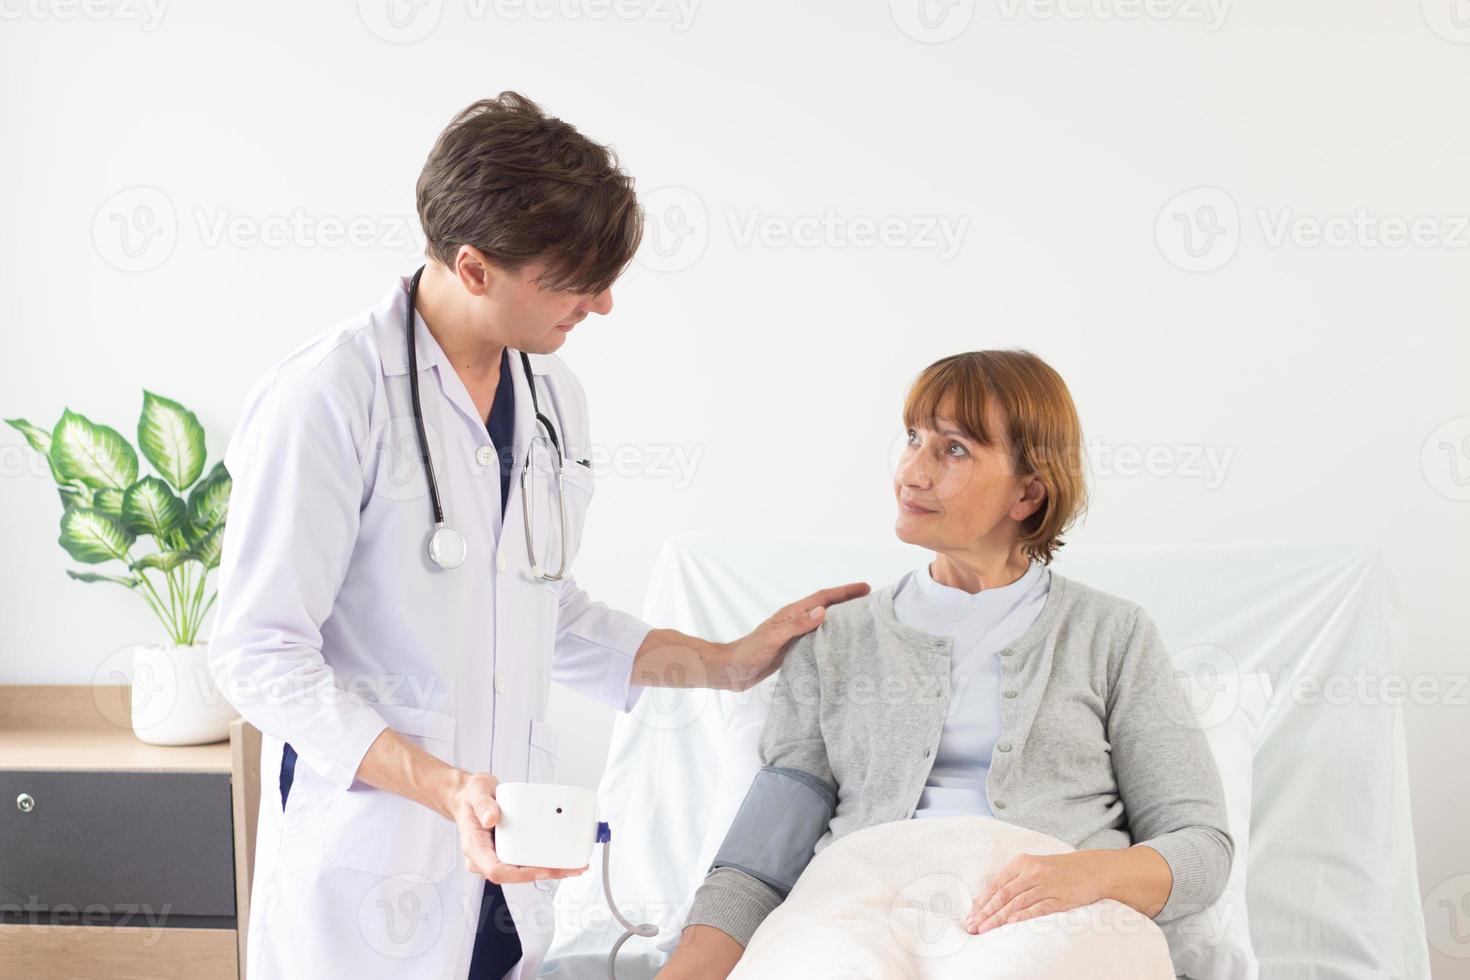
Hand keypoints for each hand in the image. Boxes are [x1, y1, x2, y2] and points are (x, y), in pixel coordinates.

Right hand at [449, 770, 588, 884]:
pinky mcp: (505, 852)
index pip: (497, 871)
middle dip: (544, 873)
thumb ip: (483, 804)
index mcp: (475, 847)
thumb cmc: (470, 797)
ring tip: (573, 865)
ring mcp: (494, 856)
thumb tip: (491, 819)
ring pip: (522, 872)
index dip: (522, 874)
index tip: (543, 869)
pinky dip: (543, 861)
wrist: (467, 798)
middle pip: (515, 875)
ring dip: (548, 870)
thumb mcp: (476, 791)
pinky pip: (523, 862)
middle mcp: (484, 857)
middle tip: (571, 867)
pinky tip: (560, 857)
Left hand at [722, 581, 870, 690]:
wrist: (732, 669)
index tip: (866, 588)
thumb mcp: (774, 637)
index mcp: (792, 613)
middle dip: (847, 601)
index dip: (844, 592)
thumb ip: (797, 625)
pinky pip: (818, 638)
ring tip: (861, 621)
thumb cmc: (750, 652)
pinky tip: (839, 645)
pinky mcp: (793, 648)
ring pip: (823, 623)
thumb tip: (823, 612)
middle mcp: (795, 621)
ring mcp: (794, 634)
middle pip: (826, 607)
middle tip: (870, 601)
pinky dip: (831, 637)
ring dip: (841, 619)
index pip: (823, 598)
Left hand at [964, 850, 1111, 934]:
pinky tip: (1011, 924)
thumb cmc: (1058, 870)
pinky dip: (1023, 916)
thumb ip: (1013, 880)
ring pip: (1017, 903)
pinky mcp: (1060, 898)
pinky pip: (1038, 908)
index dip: (982, 901)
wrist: (1092, 869)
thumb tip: (987, 899)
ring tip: (986, 929)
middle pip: (1003, 894)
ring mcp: (1046, 885)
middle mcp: (1032, 872)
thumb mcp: (1033, 867)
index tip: (971, 915)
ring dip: (999, 918)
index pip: (996, 884)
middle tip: (973, 926)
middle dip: (986, 912)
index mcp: (1022, 862)